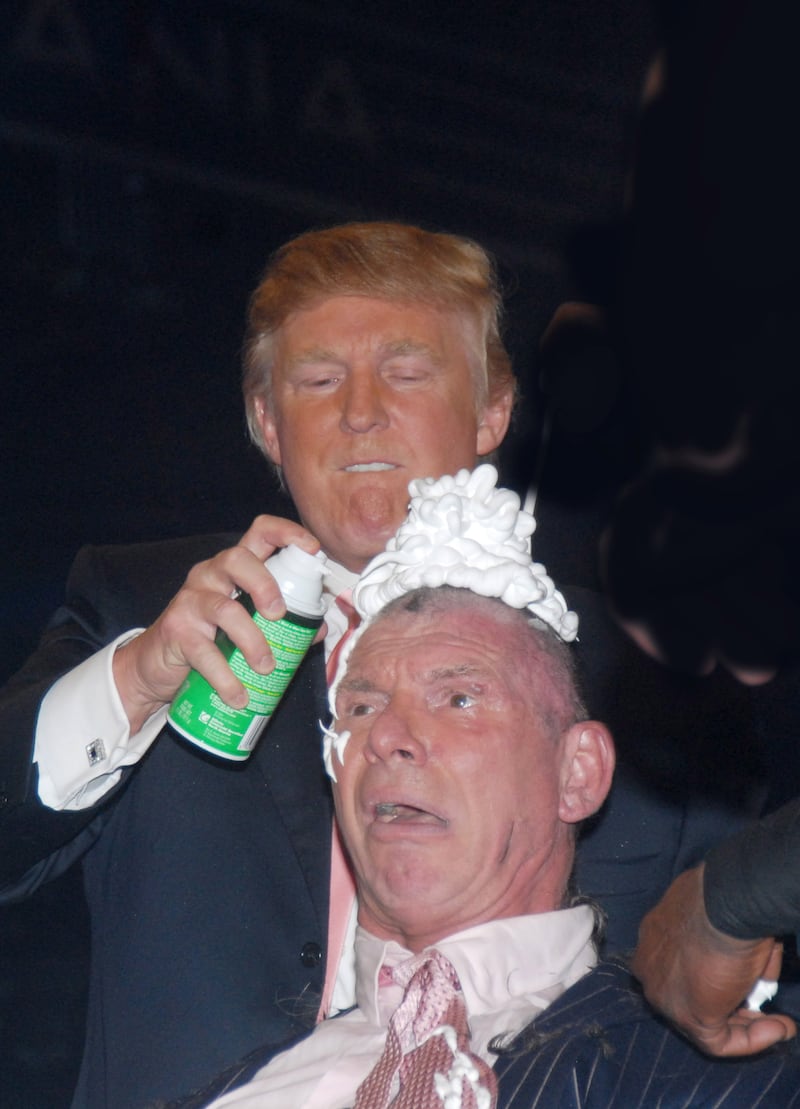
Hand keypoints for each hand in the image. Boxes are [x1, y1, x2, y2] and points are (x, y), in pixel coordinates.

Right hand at [112, 516, 320, 732]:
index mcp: (235, 567)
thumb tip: (319, 629)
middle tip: (280, 616)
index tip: (313, 550)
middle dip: (265, 585)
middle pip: (238, 559)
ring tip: (266, 668)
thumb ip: (283, 622)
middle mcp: (210, 574)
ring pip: (226, 610)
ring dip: (252, 642)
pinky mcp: (177, 630)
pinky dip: (226, 678)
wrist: (157, 665)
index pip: (260, 531)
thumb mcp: (247, 624)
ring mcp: (190, 600)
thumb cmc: (210, 638)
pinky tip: (239, 696)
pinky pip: (205, 653)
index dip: (288, 533)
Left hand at [631, 864, 796, 1055]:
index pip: (681, 965)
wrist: (726, 904)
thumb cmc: (723, 900)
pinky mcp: (687, 1015)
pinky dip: (750, 1039)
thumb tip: (755, 970)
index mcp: (654, 933)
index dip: (716, 977)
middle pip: (690, 995)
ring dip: (746, 1026)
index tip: (746, 980)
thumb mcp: (721, 917)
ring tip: (780, 1025)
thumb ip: (728, 946)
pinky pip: (718, 1040)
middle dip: (730, 1006)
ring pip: (704, 1021)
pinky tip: (778, 1028)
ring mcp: (664, 992)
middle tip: (762, 1010)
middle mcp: (650, 964)